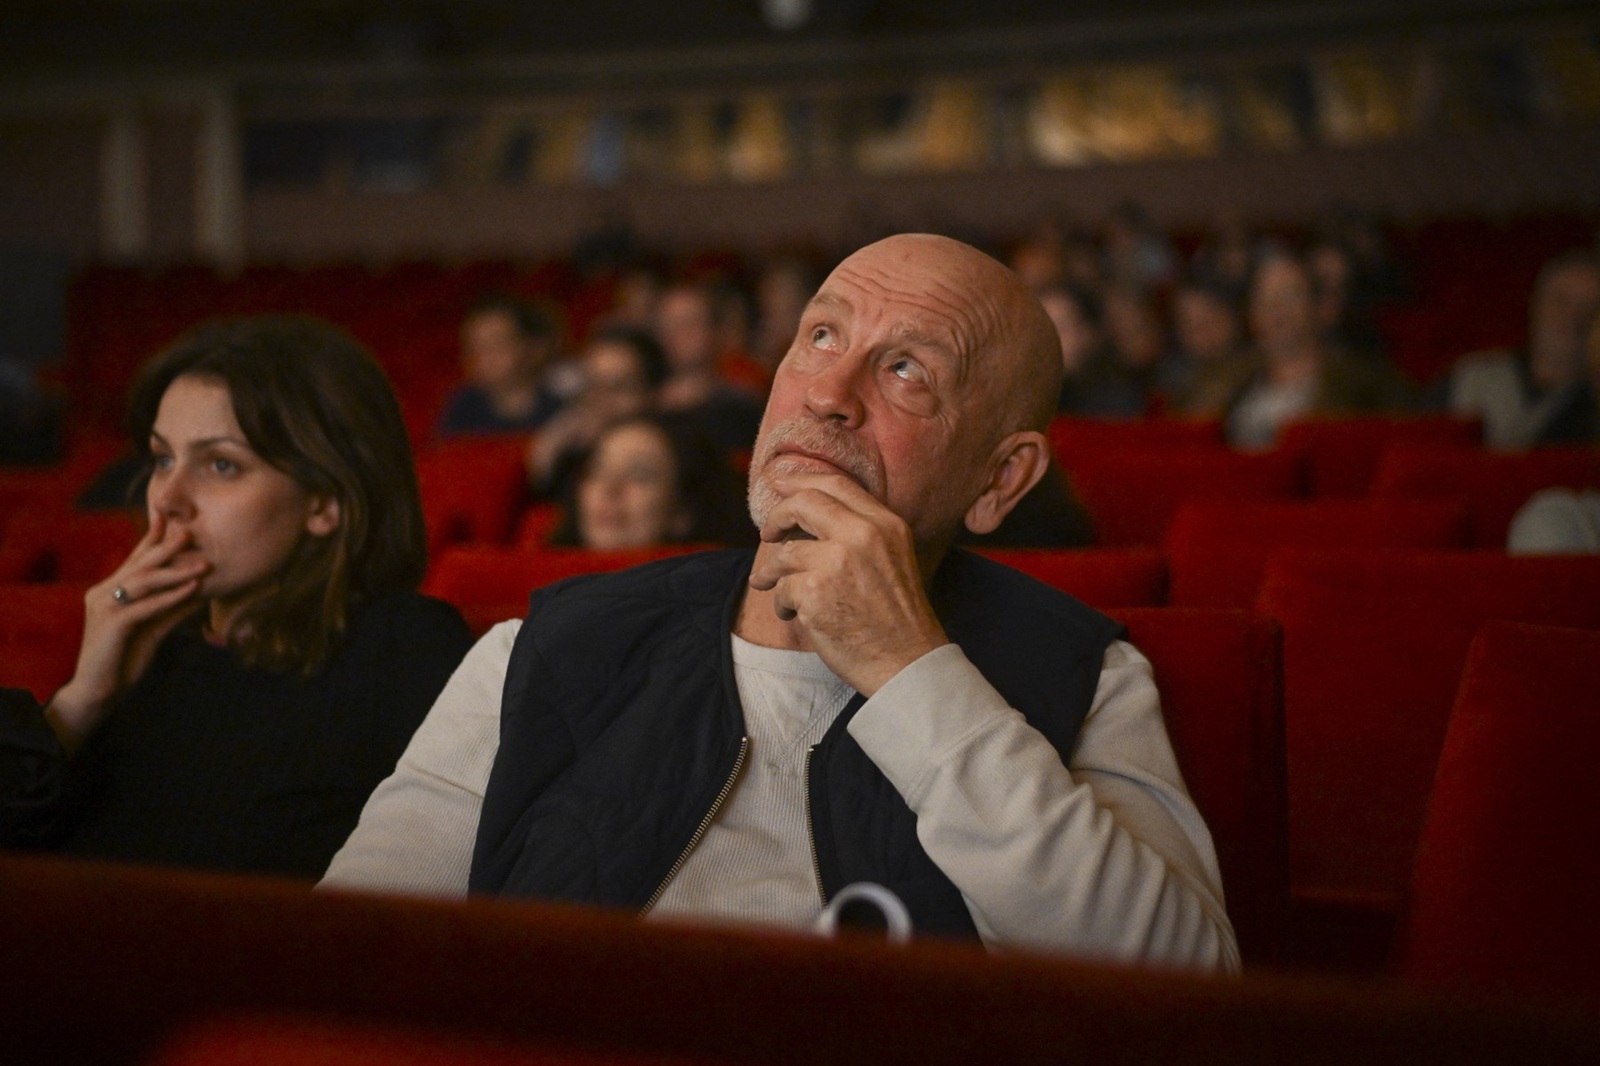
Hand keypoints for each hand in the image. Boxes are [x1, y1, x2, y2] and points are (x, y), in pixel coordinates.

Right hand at [46, 514, 208, 746]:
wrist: (99, 691)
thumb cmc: (124, 659)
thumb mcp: (153, 629)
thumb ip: (171, 609)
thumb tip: (200, 590)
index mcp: (108, 591)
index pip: (134, 560)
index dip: (153, 539)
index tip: (176, 520)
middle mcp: (102, 593)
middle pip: (138, 565)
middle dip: (166, 547)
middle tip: (192, 532)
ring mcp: (104, 608)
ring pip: (143, 582)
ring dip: (175, 572)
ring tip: (203, 564)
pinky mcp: (111, 625)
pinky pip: (145, 606)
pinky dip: (170, 597)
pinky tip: (192, 590)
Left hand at [746, 471, 947, 695]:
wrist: (908, 663)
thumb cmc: (898, 617)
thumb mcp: (894, 557)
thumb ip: (862, 532)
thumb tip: (809, 512)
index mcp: (885, 524)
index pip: (835, 484)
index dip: (801, 479)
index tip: (779, 482)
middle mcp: (861, 535)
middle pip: (802, 504)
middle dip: (777, 517)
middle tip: (767, 533)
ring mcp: (836, 562)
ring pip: (785, 553)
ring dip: (775, 574)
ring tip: (778, 590)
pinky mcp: (814, 592)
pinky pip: (780, 588)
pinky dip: (782, 604)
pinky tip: (795, 615)